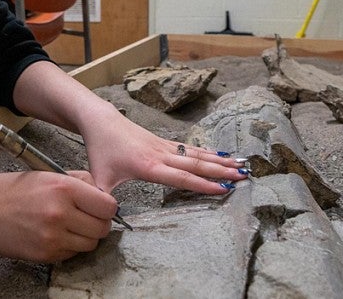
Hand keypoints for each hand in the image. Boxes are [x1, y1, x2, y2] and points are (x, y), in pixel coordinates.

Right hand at [0, 170, 117, 262]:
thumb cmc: (14, 189)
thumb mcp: (49, 174)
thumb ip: (79, 182)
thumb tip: (102, 194)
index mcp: (64, 188)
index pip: (108, 206)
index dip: (106, 207)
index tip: (100, 207)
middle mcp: (60, 213)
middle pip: (102, 228)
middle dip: (98, 223)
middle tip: (86, 218)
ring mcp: (52, 237)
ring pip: (90, 244)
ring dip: (84, 237)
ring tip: (69, 226)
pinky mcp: (45, 254)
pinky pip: (71, 254)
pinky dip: (68, 247)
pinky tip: (54, 235)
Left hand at [78, 105, 248, 194]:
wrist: (101, 121)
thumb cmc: (100, 150)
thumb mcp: (98, 179)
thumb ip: (103, 202)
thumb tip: (106, 222)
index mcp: (148, 167)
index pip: (181, 177)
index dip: (203, 184)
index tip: (223, 189)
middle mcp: (161, 155)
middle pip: (196, 164)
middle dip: (221, 171)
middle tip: (244, 176)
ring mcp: (164, 147)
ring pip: (197, 154)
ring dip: (220, 160)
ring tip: (241, 164)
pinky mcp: (164, 142)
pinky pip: (190, 148)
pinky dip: (207, 152)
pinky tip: (221, 155)